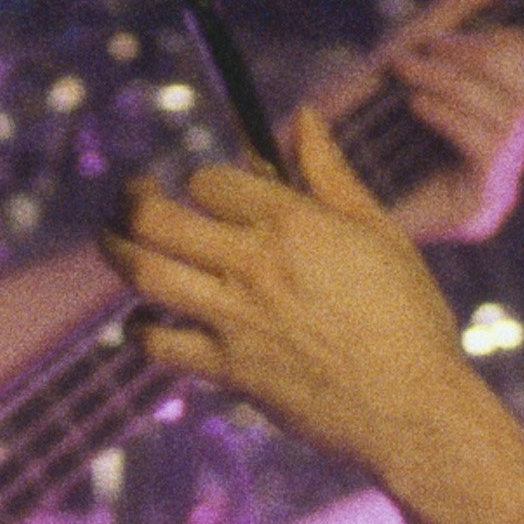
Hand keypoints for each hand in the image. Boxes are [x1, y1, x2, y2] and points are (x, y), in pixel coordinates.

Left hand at [110, 107, 523, 487]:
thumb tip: (303, 115)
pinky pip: (158, 344)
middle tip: (129, 195)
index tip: (206, 192)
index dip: (204, 181)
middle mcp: (255, 266)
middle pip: (157, 218)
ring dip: (116, 249)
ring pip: (144, 273)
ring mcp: (235, 319)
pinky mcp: (227, 370)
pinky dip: (140, 330)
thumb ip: (330, 174)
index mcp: (294, 224)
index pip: (212, 181)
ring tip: (111, 237)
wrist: (412, 408)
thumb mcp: (378, 233)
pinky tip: (143, 320)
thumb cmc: (408, 317)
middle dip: (131, 198)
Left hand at [356, 0, 523, 244]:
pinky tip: (416, 105)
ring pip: (514, 117)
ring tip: (407, 72)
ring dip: (456, 82)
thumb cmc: (349, 112)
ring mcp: (495, 188)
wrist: (296, 171)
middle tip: (425, 49)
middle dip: (484, 57)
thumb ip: (464, 5)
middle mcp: (506, 156)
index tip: (489, 33)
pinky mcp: (475, 211)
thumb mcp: (413, 44)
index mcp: (500, 119)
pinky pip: (490, 149)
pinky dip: (453, 114)